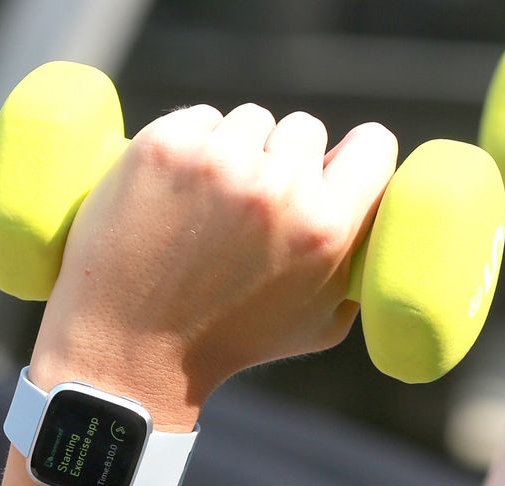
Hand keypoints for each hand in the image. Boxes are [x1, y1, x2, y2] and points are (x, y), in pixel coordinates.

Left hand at [31, 105, 397, 427]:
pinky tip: (174, 194)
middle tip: (249, 211)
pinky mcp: (164, 146)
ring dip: (236, 152)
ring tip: (207, 209)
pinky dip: (190, 146)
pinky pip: (199, 118)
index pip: (374, 144)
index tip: (332, 168)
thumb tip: (377, 208)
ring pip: (249, 121)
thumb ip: (358, 263)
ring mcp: (218, 162)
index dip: (354, 156)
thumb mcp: (320, 324)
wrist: (126, 349)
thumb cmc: (227, 341)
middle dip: (284, 161)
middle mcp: (278, 189)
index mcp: (327, 229)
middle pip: (305, 128)